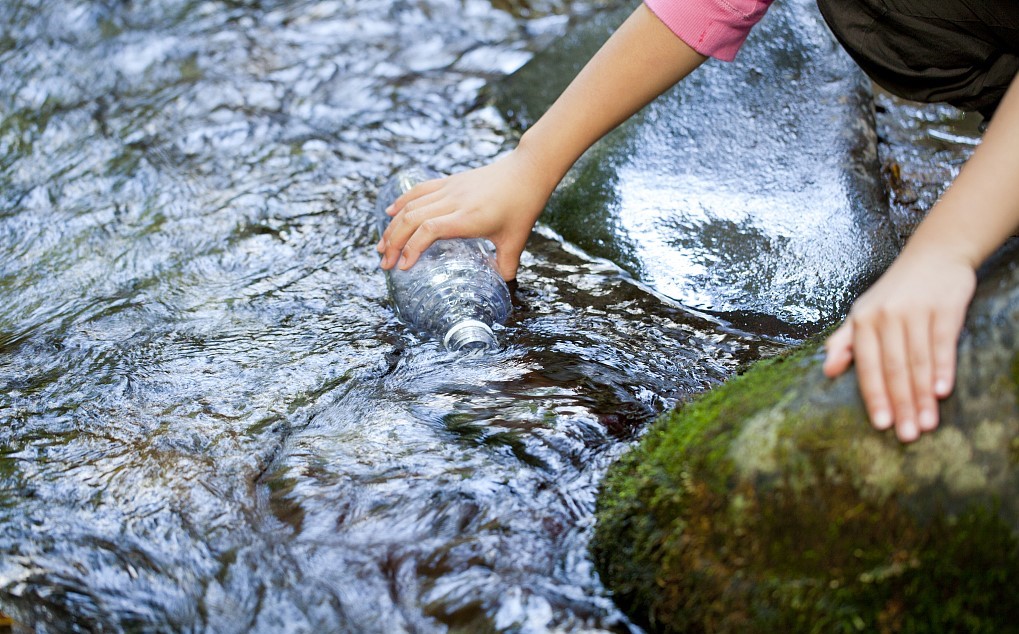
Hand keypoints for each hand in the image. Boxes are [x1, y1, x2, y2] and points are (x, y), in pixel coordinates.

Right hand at [376, 146, 554, 281]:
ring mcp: (450, 189)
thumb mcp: (516, 241)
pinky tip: (390, 213)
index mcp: (468, 217)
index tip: (403, 267)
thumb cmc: (523, 205)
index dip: (411, 248)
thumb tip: (500, 286)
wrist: (527, 171)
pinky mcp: (450, 181)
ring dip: (393, 226)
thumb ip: (506, 266)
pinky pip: (419, 190)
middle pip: (412, 219)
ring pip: (411, 205)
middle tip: (384, 263)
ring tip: (382, 246)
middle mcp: (454, 201)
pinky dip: (402, 202)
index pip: (429, 230)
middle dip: (393, 243)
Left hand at [823, 248, 975, 441]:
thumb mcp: (862, 313)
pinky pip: (943, 343)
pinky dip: (943, 368)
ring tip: (928, 423)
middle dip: (901, 405)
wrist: (934, 254)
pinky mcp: (944, 307)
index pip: (867, 367)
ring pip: (918, 361)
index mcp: (862, 321)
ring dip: (923, 396)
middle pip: (893, 369)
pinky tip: (943, 392)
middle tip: (908, 435)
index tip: (881, 425)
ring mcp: (915, 311)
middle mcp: (886, 316)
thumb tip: (826, 371)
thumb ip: (843, 342)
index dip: (874, 397)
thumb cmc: (893, 292)